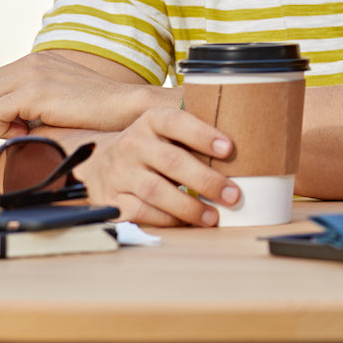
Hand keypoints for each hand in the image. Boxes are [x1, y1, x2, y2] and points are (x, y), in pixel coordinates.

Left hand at [0, 51, 170, 137]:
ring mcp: (33, 74)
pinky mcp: (35, 91)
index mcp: (38, 61)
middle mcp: (32, 62)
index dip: (1, 108)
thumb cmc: (99, 109)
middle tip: (21, 128)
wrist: (126, 106)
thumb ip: (37, 96)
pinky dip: (5, 128)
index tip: (25, 122)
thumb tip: (13, 121)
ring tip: (26, 129)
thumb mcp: (62, 93)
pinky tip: (31, 131)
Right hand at [76, 107, 239, 226]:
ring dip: (189, 206)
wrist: (96, 163)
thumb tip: (247, 141)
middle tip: (232, 195)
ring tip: (213, 216)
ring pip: (157, 191)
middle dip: (206, 180)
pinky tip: (187, 222)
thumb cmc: (149, 147)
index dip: (203, 134)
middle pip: (172, 161)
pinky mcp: (111, 199)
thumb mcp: (165, 131)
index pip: (177, 122)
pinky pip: (142, 212)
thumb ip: (194, 134)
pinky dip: (168, 219)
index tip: (229, 148)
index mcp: (151, 120)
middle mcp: (132, 143)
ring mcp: (119, 172)